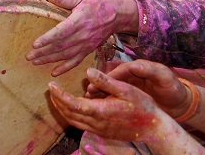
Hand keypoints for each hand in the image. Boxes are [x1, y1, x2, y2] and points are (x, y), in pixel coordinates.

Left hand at [28, 0, 135, 75]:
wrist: (117, 16)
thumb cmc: (97, 4)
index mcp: (79, 21)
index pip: (61, 32)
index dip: (48, 39)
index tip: (35, 44)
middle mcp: (82, 35)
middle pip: (60, 46)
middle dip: (43, 52)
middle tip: (28, 57)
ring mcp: (86, 45)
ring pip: (66, 55)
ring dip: (50, 60)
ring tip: (35, 62)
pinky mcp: (89, 50)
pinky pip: (76, 61)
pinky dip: (65, 68)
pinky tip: (54, 72)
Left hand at [49, 68, 177, 144]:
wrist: (154, 129)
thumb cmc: (142, 106)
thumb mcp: (126, 89)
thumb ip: (105, 81)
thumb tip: (88, 72)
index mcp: (100, 111)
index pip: (72, 104)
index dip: (59, 95)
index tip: (51, 85)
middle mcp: (96, 123)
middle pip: (69, 114)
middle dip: (57, 102)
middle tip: (50, 89)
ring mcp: (99, 130)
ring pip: (74, 121)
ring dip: (62, 110)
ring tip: (56, 97)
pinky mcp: (102, 133)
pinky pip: (81, 125)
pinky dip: (72, 116)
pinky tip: (73, 107)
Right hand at [87, 60, 192, 119]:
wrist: (180, 103)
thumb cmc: (174, 89)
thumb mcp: (165, 78)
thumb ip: (152, 70)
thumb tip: (135, 64)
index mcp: (140, 67)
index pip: (122, 69)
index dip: (110, 75)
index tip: (99, 81)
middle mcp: (133, 73)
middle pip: (113, 77)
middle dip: (101, 83)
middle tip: (89, 90)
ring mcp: (131, 84)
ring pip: (112, 86)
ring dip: (100, 90)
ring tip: (89, 97)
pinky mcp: (130, 94)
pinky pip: (116, 95)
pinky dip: (106, 98)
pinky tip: (98, 104)